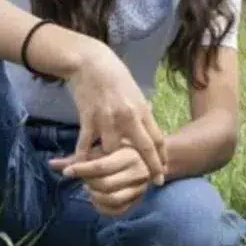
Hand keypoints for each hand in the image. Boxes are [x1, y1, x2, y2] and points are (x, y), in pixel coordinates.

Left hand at [50, 145, 151, 216]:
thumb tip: (51, 164)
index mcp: (130, 155)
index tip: (67, 172)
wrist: (147, 158)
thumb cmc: (119, 151)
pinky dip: (102, 207)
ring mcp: (140, 189)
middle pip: (105, 184)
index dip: (81, 170)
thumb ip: (77, 158)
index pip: (101, 167)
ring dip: (94, 196)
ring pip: (111, 199)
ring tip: (90, 187)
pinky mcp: (138, 201)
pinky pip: (117, 211)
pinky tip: (96, 198)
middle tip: (83, 178)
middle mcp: (139, 173)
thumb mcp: (100, 150)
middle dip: (88, 183)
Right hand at [66, 41, 166, 185]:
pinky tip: (81, 169)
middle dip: (150, 168)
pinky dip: (82, 159)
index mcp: (142, 110)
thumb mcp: (135, 92)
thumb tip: (151, 123)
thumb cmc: (115, 76)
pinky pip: (85, 146)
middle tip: (153, 183)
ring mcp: (107, 119)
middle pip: (143, 149)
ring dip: (111, 165)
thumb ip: (142, 111)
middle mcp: (128, 117)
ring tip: (112, 178)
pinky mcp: (87, 119)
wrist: (90, 62)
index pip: (157, 139)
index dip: (162, 157)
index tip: (165, 171)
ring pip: (112, 152)